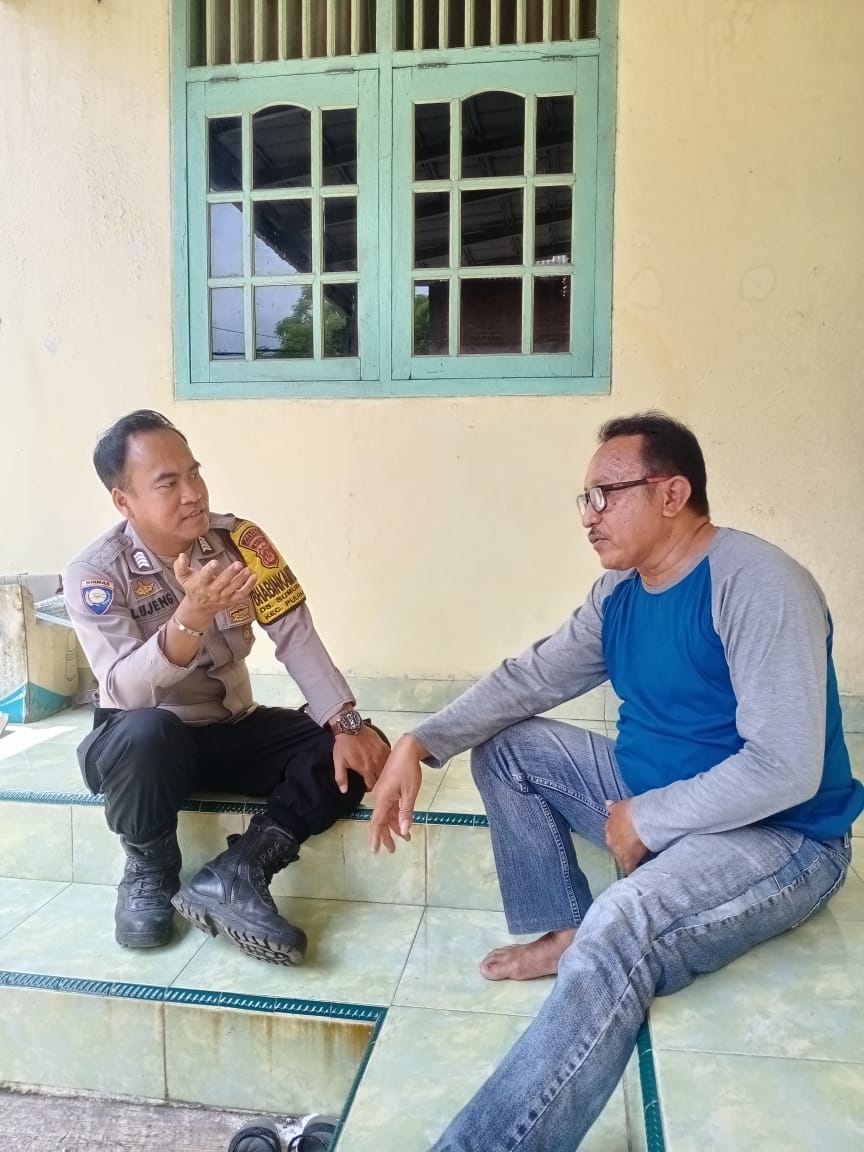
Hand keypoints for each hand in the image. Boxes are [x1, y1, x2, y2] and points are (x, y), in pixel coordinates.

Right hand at [173, 554, 256, 625]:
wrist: (199, 608)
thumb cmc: (192, 588)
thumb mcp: (182, 578)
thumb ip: (180, 566)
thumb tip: (181, 555)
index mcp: (199, 585)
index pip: (204, 577)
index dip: (209, 570)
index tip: (214, 562)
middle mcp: (211, 592)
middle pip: (222, 583)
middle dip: (230, 573)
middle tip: (238, 564)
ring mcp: (222, 597)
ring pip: (233, 588)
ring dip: (241, 579)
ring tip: (247, 569)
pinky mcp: (231, 601)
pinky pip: (241, 594)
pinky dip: (249, 587)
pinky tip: (254, 577)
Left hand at [332, 722, 389, 793]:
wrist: (350, 727)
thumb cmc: (344, 745)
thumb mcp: (339, 762)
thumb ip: (341, 778)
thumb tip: (344, 791)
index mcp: (366, 769)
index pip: (372, 785)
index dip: (369, 788)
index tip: (367, 786)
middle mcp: (376, 763)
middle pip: (381, 778)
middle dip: (377, 781)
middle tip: (372, 779)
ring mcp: (381, 754)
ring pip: (387, 769)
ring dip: (383, 772)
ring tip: (377, 771)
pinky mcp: (384, 746)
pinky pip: (389, 758)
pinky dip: (387, 762)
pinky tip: (382, 762)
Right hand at [369, 735, 425, 853]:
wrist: (407, 749)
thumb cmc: (408, 769)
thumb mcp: (410, 792)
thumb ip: (406, 812)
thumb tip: (404, 830)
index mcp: (383, 798)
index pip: (377, 822)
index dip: (376, 837)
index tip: (375, 850)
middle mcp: (380, 796)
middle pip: (381, 820)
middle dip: (386, 836)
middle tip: (393, 850)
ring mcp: (384, 792)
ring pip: (387, 814)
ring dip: (394, 826)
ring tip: (405, 838)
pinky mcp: (388, 789)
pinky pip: (390, 807)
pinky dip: (396, 816)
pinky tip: (403, 823)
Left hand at [604, 799, 647, 873]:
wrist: (639, 819)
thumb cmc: (630, 810)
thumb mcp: (620, 806)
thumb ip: (613, 808)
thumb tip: (607, 803)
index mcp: (608, 828)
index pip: (612, 835)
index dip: (620, 837)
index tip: (626, 837)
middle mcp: (610, 841)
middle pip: (616, 848)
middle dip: (623, 848)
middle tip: (634, 848)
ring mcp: (618, 852)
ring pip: (622, 858)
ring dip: (628, 858)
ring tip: (639, 859)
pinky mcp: (628, 860)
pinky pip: (630, 868)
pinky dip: (635, 869)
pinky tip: (640, 869)